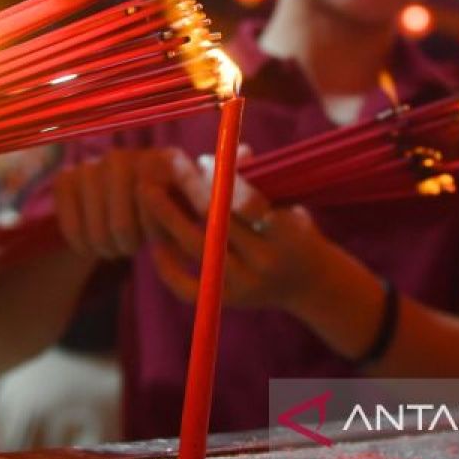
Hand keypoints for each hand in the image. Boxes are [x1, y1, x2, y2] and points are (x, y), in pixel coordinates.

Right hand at [52, 147, 202, 260]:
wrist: (124, 208)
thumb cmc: (167, 212)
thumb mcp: (192, 211)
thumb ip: (207, 202)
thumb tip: (235, 171)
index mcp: (163, 159)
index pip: (161, 197)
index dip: (161, 225)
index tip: (167, 234)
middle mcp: (124, 156)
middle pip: (122, 225)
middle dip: (129, 245)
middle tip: (134, 246)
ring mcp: (91, 165)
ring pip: (99, 231)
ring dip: (109, 248)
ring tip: (119, 246)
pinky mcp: (65, 179)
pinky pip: (72, 227)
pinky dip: (84, 246)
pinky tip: (94, 245)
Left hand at [150, 147, 336, 310]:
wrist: (312, 282)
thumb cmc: (293, 227)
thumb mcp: (285, 200)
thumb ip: (253, 177)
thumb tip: (214, 156)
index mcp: (286, 233)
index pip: (245, 204)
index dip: (220, 180)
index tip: (200, 160)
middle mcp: (265, 262)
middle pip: (216, 225)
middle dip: (186, 193)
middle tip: (159, 170)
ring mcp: (245, 286)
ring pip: (198, 250)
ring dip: (168, 220)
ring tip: (147, 194)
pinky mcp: (227, 302)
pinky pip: (188, 288)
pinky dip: (168, 267)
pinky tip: (155, 244)